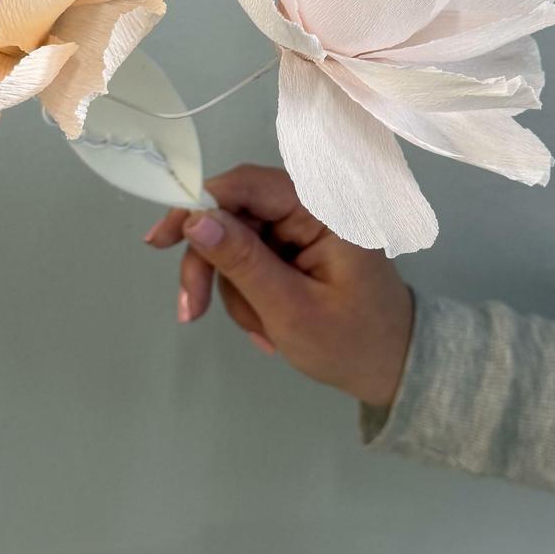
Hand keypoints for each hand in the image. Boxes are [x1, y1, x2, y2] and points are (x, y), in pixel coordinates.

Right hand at [142, 163, 415, 410]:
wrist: (393, 368)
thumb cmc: (353, 343)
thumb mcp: (292, 310)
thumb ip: (243, 261)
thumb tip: (196, 219)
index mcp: (322, 209)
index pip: (246, 185)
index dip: (196, 205)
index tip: (160, 242)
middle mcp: (311, 207)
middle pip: (232, 214)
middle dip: (211, 265)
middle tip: (191, 311)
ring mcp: (302, 228)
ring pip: (234, 242)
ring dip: (235, 292)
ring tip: (264, 332)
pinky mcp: (295, 248)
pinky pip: (249, 261)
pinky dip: (249, 296)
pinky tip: (269, 327)